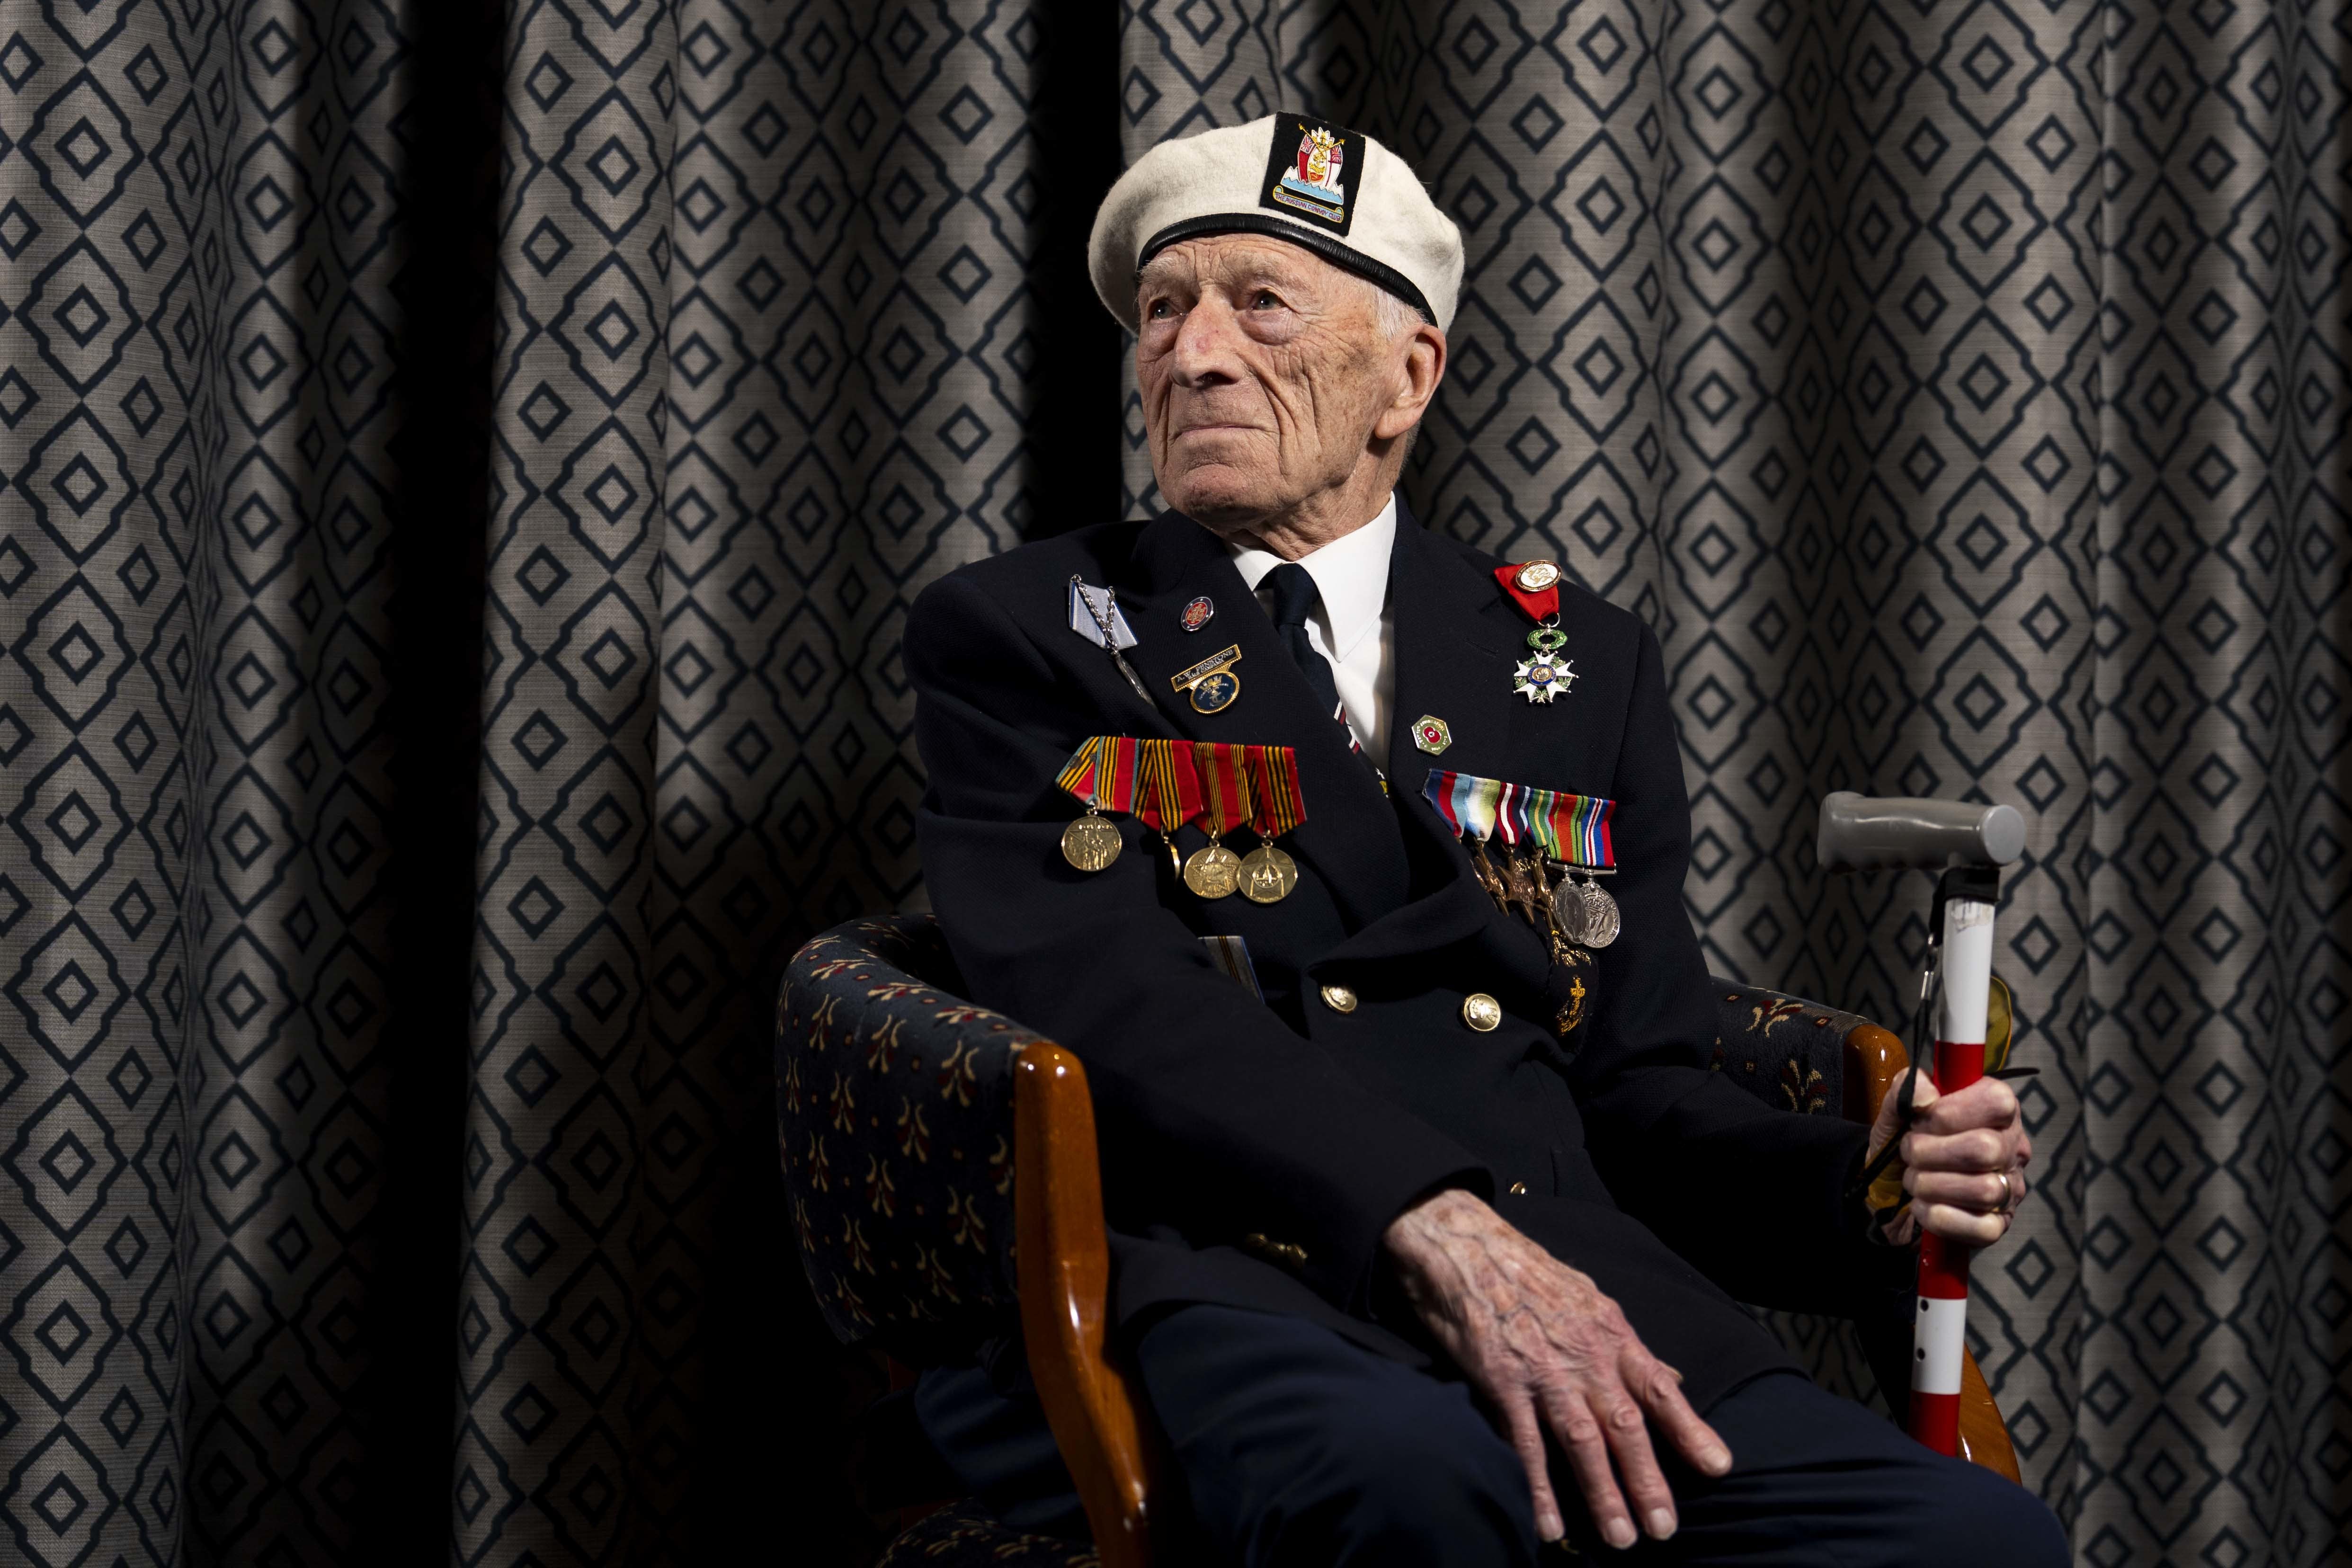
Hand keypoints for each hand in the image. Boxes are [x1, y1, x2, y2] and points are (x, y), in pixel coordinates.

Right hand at [1381, 1189, 1731, 1547]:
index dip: (1690, 1428)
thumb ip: (1625, 1345)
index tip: (1718, 1467)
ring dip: (1603, 1493)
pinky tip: (1550, 1522)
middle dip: (1647, 1480)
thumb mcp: (1588, 1297)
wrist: (1464, 1244)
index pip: (1659, 1386)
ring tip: (1620, 1538)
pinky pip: (1525, 1443)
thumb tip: (1669, 1378)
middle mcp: (1584, 1354)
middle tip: (1664, 1528)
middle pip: (1625, 1424)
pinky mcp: (1502, 1381)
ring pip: (1582, 1441)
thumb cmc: (1527, 1273)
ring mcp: (1543, 1370)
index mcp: (1609, 1331)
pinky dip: (1539, 1486)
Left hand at [1865, 1072, 2030, 1245]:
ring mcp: (2010, 1189)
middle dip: (1930, 1152)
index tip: (1920, 1121)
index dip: (1950, 1113)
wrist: (1887, 1191)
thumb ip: (1907, 1087)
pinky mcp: (1998, 1225)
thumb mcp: (1896, 1110)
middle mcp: (2012, 1148)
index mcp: (1996, 1111)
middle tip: (1909, 1154)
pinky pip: (1980, 1228)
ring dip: (1931, 1185)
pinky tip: (1922, 1207)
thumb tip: (1926, 1095)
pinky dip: (1939, 1217)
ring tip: (1913, 1180)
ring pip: (1984, 1190)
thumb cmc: (1902, 1143)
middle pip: (1985, 1149)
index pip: (1997, 1102)